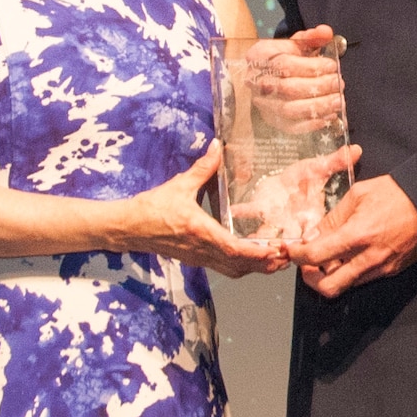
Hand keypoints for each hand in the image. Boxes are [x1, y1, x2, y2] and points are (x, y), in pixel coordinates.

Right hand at [119, 142, 291, 277]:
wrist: (129, 228)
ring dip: (255, 268)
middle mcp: (202, 249)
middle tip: (286, 256)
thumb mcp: (179, 185)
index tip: (275, 251)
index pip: (234, 249)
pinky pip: (224, 267)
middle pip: (240, 266)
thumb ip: (202, 167)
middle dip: (265, 264)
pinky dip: (241, 266)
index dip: (257, 253)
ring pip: (233, 270)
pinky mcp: (196, 258)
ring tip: (275, 259)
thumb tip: (217, 146)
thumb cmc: (152, 208)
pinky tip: (251, 257)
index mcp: (200, 231)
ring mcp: (199, 257)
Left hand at [229, 143, 361, 245]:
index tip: (298, 248)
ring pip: (268, 235)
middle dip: (279, 251)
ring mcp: (277, 219)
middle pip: (288, 244)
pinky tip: (233, 211)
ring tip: (249, 243)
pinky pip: (250, 211)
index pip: (311, 237)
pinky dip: (241, 211)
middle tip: (269, 253)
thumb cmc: (307, 177)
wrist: (294, 176)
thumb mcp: (322, 169)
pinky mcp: (262, 208)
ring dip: (259, 240)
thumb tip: (355, 150)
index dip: (306, 245)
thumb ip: (336, 162)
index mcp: (311, 219)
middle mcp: (294, 224)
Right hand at [243, 24, 345, 134]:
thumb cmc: (286, 58)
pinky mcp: (272, 122)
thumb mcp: (297, 43)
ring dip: (319, 106)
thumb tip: (326, 32)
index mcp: (259, 57)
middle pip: (288, 88)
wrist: (270, 77)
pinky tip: (329, 116)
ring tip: (339, 100)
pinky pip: (291, 128)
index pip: (284, 64)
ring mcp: (263, 105)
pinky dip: (313, 124)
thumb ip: (312, 37)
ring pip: (290, 110)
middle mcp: (256, 82)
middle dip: (319, 87)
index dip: (311, 67)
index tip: (332, 66)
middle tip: (339, 83)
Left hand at [296, 175, 416, 297]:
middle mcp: (369, 257)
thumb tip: (313, 234)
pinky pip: (362, 279)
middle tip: (306, 264)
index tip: (292, 251)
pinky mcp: (391, 270)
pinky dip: (348, 273)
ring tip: (326, 258)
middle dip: (311, 279)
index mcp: (358, 234)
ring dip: (330, 276)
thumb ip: (333, 217)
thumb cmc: (397, 193)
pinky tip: (347, 257)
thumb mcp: (359, 194)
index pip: (316, 256)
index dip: (297, 256)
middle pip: (328, 286)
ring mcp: (381, 268)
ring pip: (345, 286)